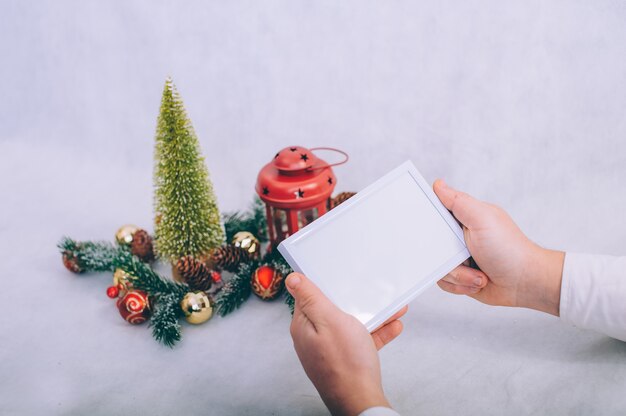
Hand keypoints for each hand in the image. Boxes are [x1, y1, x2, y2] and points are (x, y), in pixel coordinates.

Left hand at [286, 272, 405, 415]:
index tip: (340, 275)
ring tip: (392, 309)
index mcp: (304, 326)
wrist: (361, 401)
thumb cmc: (346, 363)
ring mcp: (329, 350)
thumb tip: (292, 279)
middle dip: (355, 300)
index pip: (310, 297)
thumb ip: (311, 298)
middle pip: (333, 310)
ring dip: (372, 316)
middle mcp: (314, 338)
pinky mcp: (344, 360)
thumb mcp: (329, 320)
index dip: (326, 285)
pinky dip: (376, 333)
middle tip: (372, 292)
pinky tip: (393, 327)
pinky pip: (360, 341)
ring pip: (350, 325)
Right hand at [433, 180, 564, 315]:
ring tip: (478, 273)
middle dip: (446, 256)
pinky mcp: (460, 276)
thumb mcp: (482, 219)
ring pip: (437, 265)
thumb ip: (458, 201)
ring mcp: (459, 257)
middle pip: (431, 243)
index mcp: (464, 217)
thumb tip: (439, 185)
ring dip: (458, 274)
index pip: (436, 212)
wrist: (524, 283)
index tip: (435, 230)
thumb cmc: (509, 249)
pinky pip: (443, 281)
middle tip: (465, 256)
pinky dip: (460, 285)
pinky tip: (477, 281)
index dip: (429, 221)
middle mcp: (460, 236)